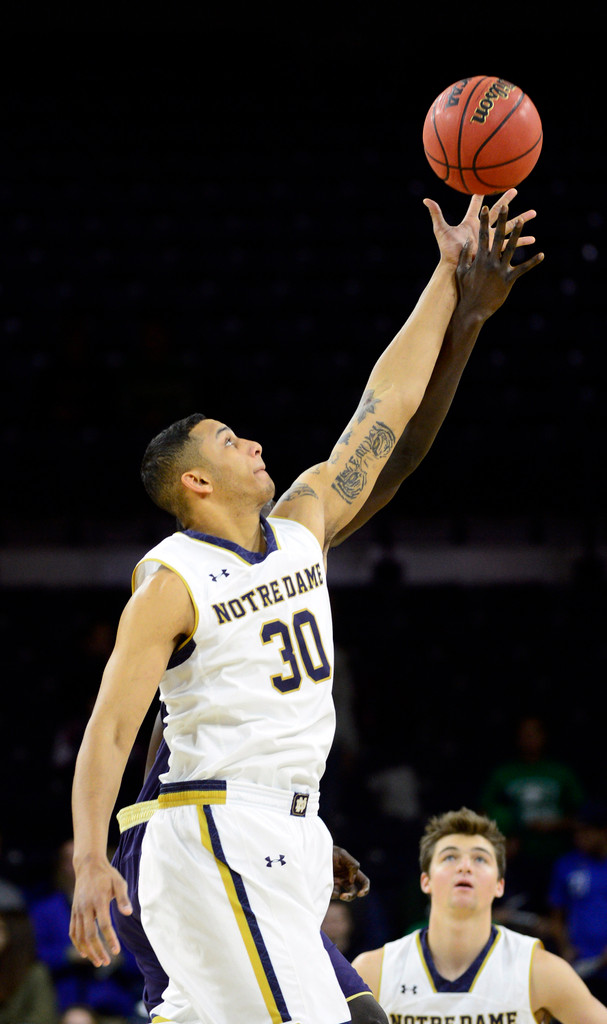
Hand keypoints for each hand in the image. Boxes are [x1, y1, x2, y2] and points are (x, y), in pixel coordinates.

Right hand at [69, 856, 131, 966]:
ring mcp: (77, 910)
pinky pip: (73, 931)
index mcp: (98, 900)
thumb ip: (123, 898)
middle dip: (98, 950)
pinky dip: (77, 944)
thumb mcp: (119, 882)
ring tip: (98, 962)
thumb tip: (128, 913)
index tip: (116, 951)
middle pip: (89, 934)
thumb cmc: (107, 875)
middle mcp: (85, 907)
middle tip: (106, 962)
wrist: (88, 865)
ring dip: (88, 951)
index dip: (110, 939)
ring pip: (80, 936)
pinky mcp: (73, 912)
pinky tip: (84, 953)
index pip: (104, 925)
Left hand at [332, 845, 369, 900]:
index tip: (360, 894)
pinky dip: (331, 894)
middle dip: (350, 896)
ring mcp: (337, 884)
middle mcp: (346, 879)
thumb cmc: (331, 852)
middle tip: (343, 896)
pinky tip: (327, 888)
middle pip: (353, 892)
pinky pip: (333, 894)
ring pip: (343, 896)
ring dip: (340, 896)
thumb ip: (352, 865)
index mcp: (352, 872)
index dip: (365, 889)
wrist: (316, 852)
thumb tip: (352, 880)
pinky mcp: (328, 886)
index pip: (364, 882)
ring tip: (334, 893)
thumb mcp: (342, 855)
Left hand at [424, 188, 536, 266]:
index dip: (479, 195)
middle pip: (496, 211)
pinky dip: (522, 241)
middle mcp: (482, 229)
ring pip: (508, 226)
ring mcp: (489, 239)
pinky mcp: (494, 250)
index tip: (485, 184)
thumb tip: (426, 199)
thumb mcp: (441, 230)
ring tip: (534, 213)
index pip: (476, 205)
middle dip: (506, 200)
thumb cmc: (447, 250)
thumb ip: (436, 213)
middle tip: (515, 189)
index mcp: (470, 222)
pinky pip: (511, 245)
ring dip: (520, 219)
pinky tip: (533, 239)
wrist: (453, 268)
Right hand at [455, 203, 543, 320]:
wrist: (473, 309)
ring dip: (518, 233)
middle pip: (498, 236)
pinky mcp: (509, 280)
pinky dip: (532, 262)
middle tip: (505, 205)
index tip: (485, 208)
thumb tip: (467, 241)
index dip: (484, 221)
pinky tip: (541, 254)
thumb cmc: (466, 291)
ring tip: (523, 220)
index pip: (482, 235)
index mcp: (479, 258)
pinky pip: (523, 269)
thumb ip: (465, 256)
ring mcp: (500, 270)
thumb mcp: (461, 272)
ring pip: (511, 248)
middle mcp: (490, 261)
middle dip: (502, 219)